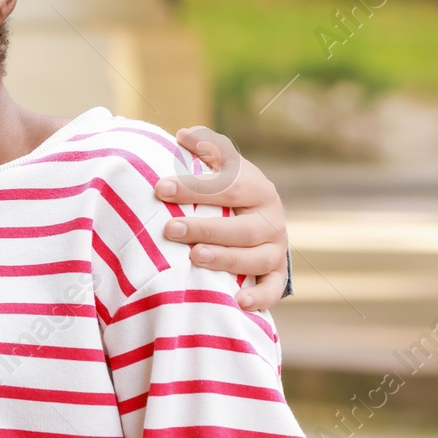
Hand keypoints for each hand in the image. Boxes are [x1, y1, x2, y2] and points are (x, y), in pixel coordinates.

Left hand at [155, 125, 289, 310]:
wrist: (262, 218)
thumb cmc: (232, 189)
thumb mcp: (223, 164)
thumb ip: (205, 147)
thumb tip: (183, 135)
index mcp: (257, 187)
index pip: (227, 186)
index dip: (194, 187)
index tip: (160, 188)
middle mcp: (271, 219)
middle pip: (242, 227)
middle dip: (205, 228)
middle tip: (170, 229)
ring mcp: (276, 248)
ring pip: (257, 258)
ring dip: (226, 259)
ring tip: (194, 258)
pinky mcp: (277, 273)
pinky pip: (273, 288)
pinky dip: (260, 297)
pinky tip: (238, 301)